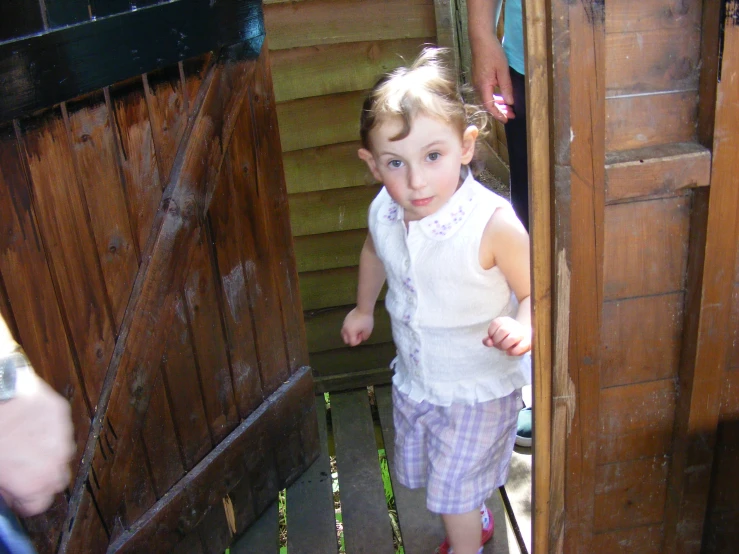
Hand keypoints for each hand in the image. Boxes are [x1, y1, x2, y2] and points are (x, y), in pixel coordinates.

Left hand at [0, 369, 74, 516]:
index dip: (24, 501)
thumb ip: (5, 486)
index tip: (15, 495)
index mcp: (35, 481)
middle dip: (41, 478)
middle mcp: (55, 460)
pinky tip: (29, 427)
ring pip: (61, 453)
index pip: (40, 505)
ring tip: (25, 446)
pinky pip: (60, 430)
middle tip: (21, 472)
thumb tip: (8, 491)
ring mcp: (61, 434)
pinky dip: (48, 432)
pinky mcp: (60, 412)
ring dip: (47, 454)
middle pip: (57, 480)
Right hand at [341, 308, 374, 346]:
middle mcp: (345, 329)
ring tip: (356, 330)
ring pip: (343, 334)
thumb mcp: (368, 331)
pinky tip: (355, 325)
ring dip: (349, 335)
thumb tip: (361, 338)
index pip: (352, 343)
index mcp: (350, 333)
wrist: (363, 308)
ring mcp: (344, 324)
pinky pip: (345, 328)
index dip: (358, 341)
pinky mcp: (345, 320)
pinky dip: (348, 329)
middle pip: (346, 340)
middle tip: (359, 334)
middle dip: (352, 339)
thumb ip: (364, 337)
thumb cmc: (366, 320)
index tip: (362, 335)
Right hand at [470, 35, 514, 122]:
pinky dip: (495, 96)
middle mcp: (478, 86)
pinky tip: (502, 97)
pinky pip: (487, 92)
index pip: (490, 106)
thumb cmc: (492, 52)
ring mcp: (477, 82)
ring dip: (498, 104)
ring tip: (509, 107)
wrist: (481, 39)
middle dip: (500, 110)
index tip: (507, 119)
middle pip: (488, 104)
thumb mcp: (502, 70)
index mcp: (483, 86)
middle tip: (512, 114)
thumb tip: (510, 102)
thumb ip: (506, 87)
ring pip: (488, 98)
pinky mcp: (479, 78)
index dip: (498, 114)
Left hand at [484, 317, 530, 355]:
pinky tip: (509, 353)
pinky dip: (513, 352)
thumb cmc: (506, 338)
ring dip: (505, 346)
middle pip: (503, 331)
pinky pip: (521, 347)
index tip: (492, 338)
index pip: (496, 323)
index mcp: (504, 321)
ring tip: (504, 348)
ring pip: (512, 338)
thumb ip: (488, 340)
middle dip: (497, 340)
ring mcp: (522, 332)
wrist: (522, 338)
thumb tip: (488, 343)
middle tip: (498, 344)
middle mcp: (514, 324)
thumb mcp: (495, 337)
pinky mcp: (528, 342)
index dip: (491, 333)